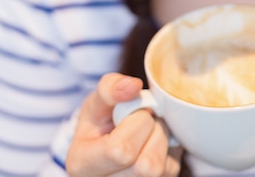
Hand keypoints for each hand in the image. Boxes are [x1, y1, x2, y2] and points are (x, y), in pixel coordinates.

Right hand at [66, 73, 181, 176]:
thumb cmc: (101, 120)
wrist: (108, 139)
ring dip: (162, 140)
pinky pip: (172, 169)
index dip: (135, 123)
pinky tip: (153, 144)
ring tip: (147, 132)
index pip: (121, 151)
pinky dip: (169, 151)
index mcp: (82, 164)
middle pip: (146, 165)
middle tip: (142, 120)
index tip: (129, 112)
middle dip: (152, 130)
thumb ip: (111, 88)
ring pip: (162, 169)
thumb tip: (133, 86)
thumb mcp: (98, 101)